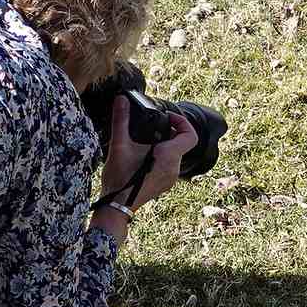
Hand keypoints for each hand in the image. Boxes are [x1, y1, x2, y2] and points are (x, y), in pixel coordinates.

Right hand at [98, 95, 197, 211]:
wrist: (116, 206)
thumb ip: (121, 120)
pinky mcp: (165, 184)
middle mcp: (174, 168)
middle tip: (152, 127)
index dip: (182, 122)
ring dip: (164, 145)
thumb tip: (121, 100)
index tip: (167, 117)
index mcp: (168, 156)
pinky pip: (169, 165)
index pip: (190, 135)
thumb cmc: (119, 178)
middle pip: (181, 143)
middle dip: (168, 132)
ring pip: (175, 154)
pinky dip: (161, 157)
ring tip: (146, 142)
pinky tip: (144, 157)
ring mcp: (171, 178)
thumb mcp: (119, 146)